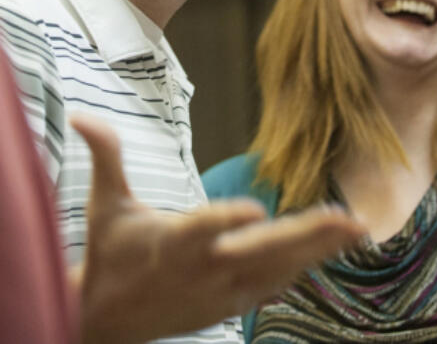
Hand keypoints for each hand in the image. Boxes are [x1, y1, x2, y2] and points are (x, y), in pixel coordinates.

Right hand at [70, 113, 365, 343]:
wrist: (106, 322)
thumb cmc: (109, 253)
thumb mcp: (104, 204)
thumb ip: (105, 156)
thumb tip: (82, 115)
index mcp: (171, 242)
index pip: (201, 228)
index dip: (226, 220)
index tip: (256, 210)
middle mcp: (202, 269)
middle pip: (259, 252)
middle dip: (306, 236)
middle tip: (347, 218)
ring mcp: (220, 292)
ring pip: (277, 270)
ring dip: (317, 250)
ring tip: (355, 228)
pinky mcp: (229, 306)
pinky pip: (273, 286)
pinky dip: (301, 268)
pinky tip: (332, 251)